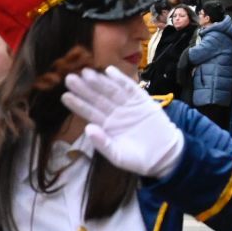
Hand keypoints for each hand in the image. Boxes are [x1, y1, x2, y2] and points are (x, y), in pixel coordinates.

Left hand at [61, 66, 184, 177]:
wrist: (165, 156)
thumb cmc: (139, 159)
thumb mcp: (118, 156)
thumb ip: (103, 144)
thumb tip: (88, 129)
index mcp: (107, 126)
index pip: (89, 112)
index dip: (78, 104)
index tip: (65, 96)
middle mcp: (115, 113)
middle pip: (97, 98)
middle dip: (84, 88)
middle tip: (70, 78)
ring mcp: (128, 105)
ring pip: (111, 91)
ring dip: (99, 81)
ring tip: (86, 73)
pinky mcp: (142, 101)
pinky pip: (130, 88)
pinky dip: (121, 79)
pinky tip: (109, 71)